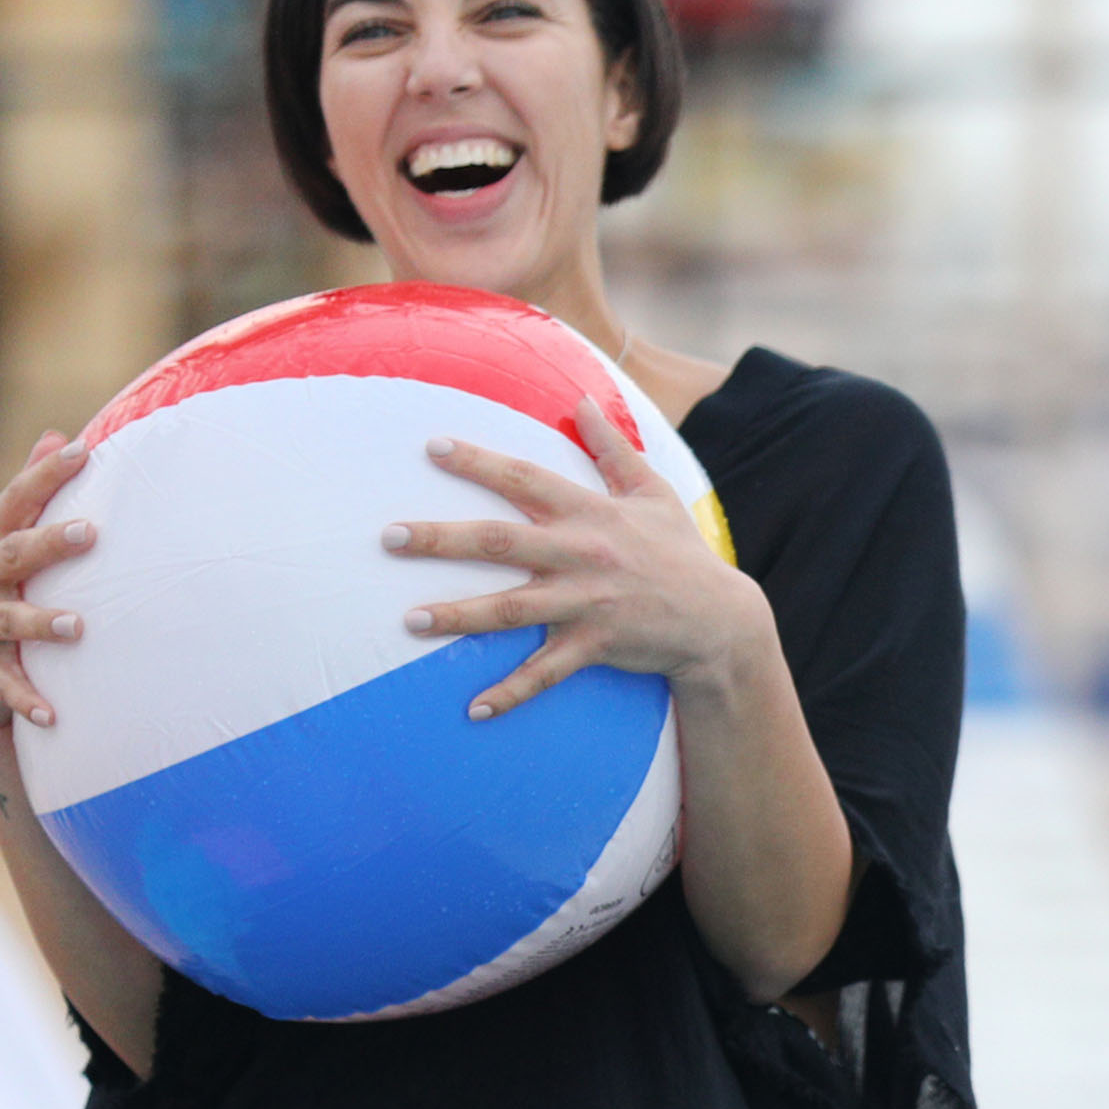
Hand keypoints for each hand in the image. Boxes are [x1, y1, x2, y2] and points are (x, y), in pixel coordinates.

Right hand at [0, 429, 93, 765]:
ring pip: (9, 621)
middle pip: (13, 554)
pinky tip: (52, 713)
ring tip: (77, 626)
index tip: (83, 451)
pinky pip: (6, 685)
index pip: (17, 500)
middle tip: (88, 533)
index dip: (46, 475)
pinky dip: (28, 699)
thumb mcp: (8, 540)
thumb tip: (59, 436)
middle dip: (48, 543)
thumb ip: (32, 492)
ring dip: (42, 623)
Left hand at [389, 396, 766, 720]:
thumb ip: (612, 447)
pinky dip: (511, 693)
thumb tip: (583, 399)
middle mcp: (582, 554)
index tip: (433, 447)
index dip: (480, 463)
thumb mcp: (652, 491)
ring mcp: (587, 602)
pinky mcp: (595, 644)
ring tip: (411, 620)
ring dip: (459, 616)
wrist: (719, 619)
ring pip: (512, 609)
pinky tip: (473, 709)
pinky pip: (546, 673)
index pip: (526, 479)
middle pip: (501, 541)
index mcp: (590, 513)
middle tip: (389, 536)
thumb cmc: (678, 551)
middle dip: (442, 539)